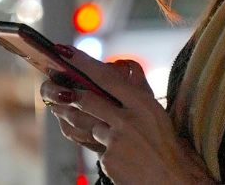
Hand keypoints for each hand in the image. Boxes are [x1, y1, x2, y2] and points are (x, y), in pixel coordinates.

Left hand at [40, 45, 215, 183]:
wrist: (173, 179)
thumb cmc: (165, 145)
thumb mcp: (156, 112)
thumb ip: (138, 88)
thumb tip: (122, 64)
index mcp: (142, 103)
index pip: (106, 77)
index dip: (82, 63)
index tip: (64, 52)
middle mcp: (128, 119)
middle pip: (86, 100)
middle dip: (66, 94)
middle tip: (51, 87)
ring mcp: (117, 140)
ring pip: (84, 124)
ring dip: (72, 119)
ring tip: (65, 112)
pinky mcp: (109, 159)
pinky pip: (93, 148)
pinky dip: (99, 148)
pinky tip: (112, 154)